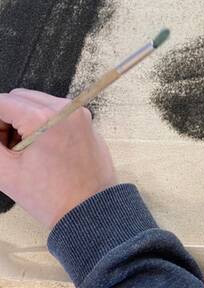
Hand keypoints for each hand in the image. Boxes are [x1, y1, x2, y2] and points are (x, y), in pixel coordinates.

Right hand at [0, 88, 116, 227]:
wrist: (91, 209)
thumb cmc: (52, 197)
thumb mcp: (6, 172)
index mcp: (44, 118)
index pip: (3, 102)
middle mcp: (65, 108)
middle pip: (21, 98)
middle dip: (6, 119)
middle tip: (7, 148)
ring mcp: (79, 113)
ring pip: (39, 103)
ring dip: (24, 120)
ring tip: (24, 151)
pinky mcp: (86, 122)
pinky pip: (57, 112)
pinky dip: (43, 123)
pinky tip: (41, 148)